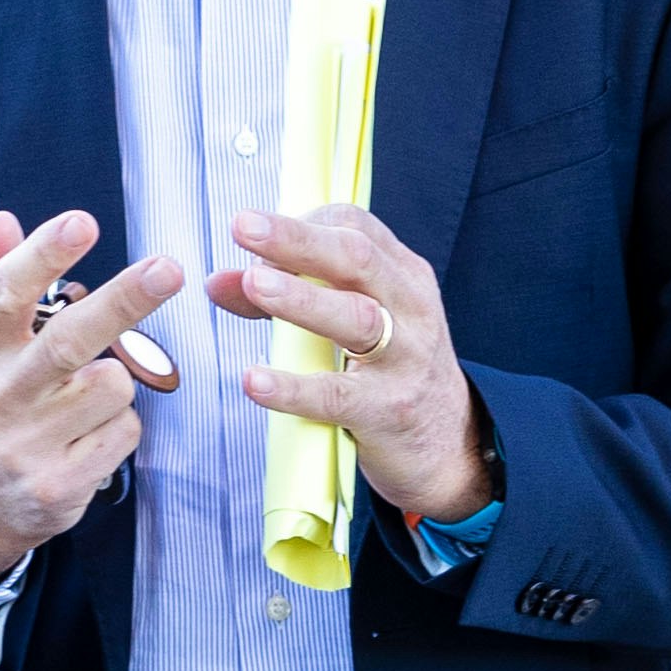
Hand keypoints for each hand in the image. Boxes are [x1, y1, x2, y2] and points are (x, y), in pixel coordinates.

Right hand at [0, 212, 181, 583]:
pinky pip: (124, 432)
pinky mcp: (59, 484)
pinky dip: (117, 426)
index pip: (5, 296)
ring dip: (115, 379)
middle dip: (124, 300)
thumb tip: (5, 222)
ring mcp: (27, 446)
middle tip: (168, 269)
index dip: (44, 256)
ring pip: (113, 385)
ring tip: (83, 393)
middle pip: (70, 341)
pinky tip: (86, 436)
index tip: (82, 224)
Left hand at [211, 205, 491, 524]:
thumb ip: (292, 295)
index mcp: (404, 277)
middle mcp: (411, 309)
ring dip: (301, 298)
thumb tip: (220, 282)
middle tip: (244, 226)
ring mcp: (405, 360)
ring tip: (253, 284)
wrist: (450, 447)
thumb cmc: (392, 374)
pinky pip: (338, 396)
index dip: (301, 224)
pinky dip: (294, 388)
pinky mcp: (388, 411)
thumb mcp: (357, 324)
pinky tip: (255, 381)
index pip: (355, 228)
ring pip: (356, 318)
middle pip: (356, 258)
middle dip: (297, 239)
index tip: (256, 232)